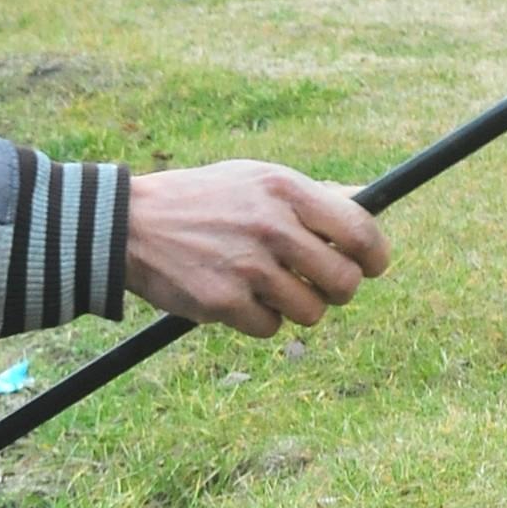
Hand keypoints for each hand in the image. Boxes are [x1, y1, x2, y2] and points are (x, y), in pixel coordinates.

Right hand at [122, 161, 389, 337]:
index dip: (375, 256)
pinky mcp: (224, 302)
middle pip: (344, 282)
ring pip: (311, 312)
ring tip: (269, 289)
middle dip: (337, 291)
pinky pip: (270, 328)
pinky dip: (260, 320)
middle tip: (318, 285)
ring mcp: (248, 266)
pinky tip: (238, 298)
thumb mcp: (257, 179)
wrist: (130, 224)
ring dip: (297, 308)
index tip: (371, 266)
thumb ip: (313, 194)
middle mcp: (271, 226)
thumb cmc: (203, 200)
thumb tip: (367, 197)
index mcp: (285, 189)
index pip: (359, 231)